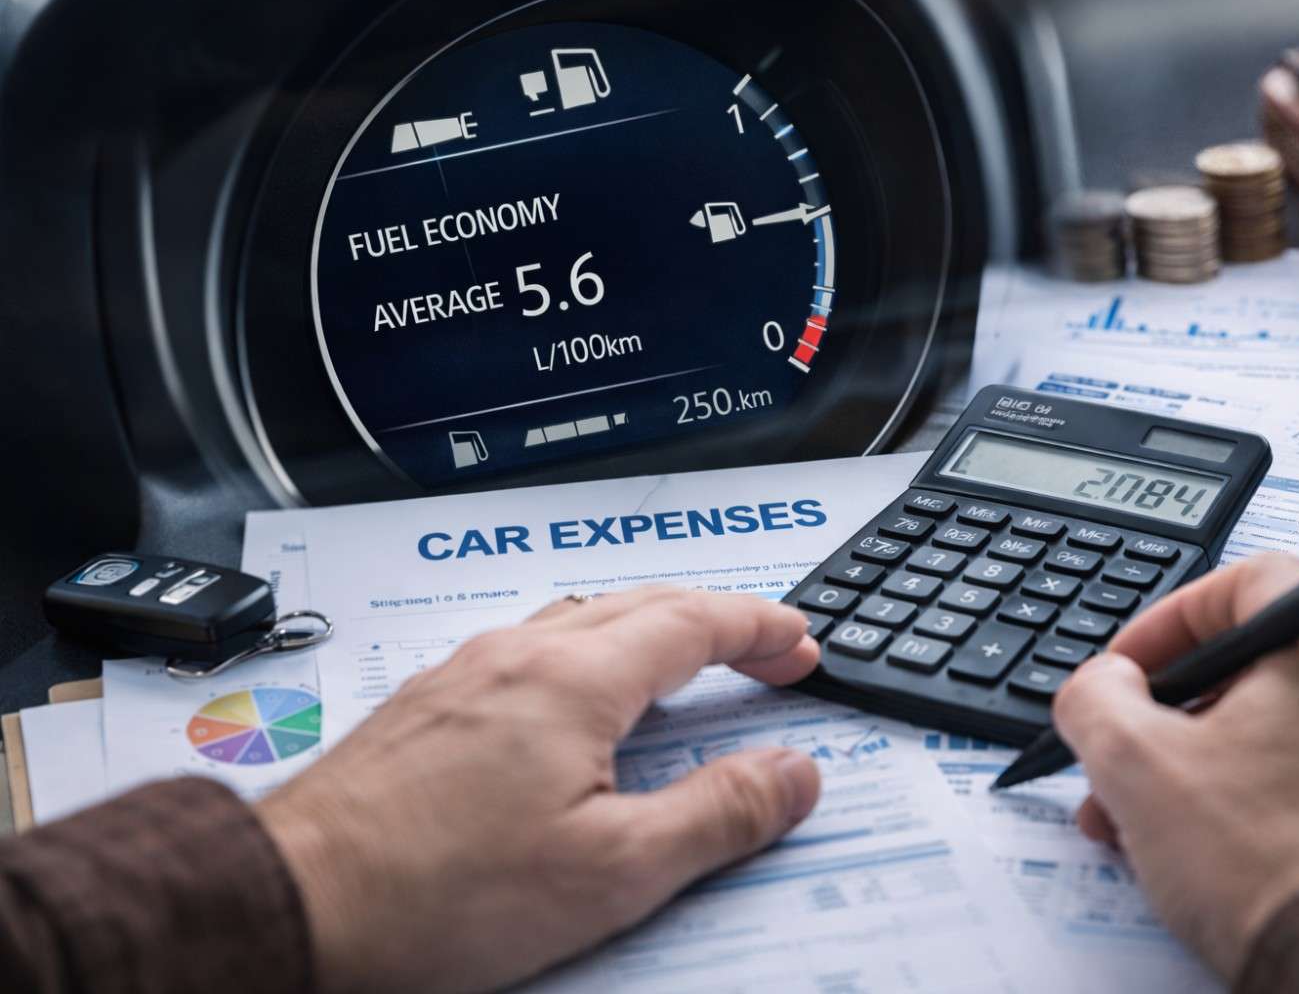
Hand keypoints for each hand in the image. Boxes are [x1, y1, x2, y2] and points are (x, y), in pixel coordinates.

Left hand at [257, 587, 821, 993]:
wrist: (294, 900)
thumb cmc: (438, 894)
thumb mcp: (613, 871)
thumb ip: (718, 815)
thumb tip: (794, 773)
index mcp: (573, 680)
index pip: (695, 622)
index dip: (759, 627)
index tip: (799, 642)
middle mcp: (518, 654)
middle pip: (643, 603)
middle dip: (718, 621)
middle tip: (768, 651)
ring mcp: (466, 671)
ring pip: (582, 616)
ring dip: (651, 626)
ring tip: (686, 660)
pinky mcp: (430, 701)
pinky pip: (531, 644)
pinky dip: (590, 647)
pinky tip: (579, 691)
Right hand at [1051, 553, 1298, 978]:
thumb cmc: (1274, 873)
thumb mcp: (1134, 768)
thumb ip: (1095, 698)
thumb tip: (1101, 683)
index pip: (1249, 582)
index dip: (1172, 618)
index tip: (1134, 668)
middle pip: (1268, 673)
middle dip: (1180, 721)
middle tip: (1135, 769)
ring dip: (1224, 771)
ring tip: (1170, 835)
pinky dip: (1287, 811)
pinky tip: (1242, 864)